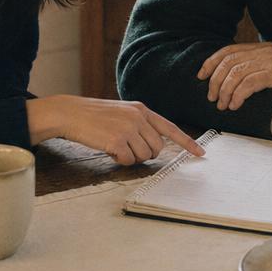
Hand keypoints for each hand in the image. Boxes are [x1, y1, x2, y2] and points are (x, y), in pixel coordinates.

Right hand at [26, 96, 204, 165]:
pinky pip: (128, 161)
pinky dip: (120, 160)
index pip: (170, 128)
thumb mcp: (122, 112)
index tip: (200, 154)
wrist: (71, 113)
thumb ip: (140, 124)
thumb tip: (154, 147)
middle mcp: (139, 117)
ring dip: (131, 157)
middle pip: (157, 148)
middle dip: (145, 154)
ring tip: (114, 145)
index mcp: (142, 110)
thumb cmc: (95, 116)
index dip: (187, 143)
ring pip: (144, 156)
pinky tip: (108, 149)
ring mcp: (128, 128)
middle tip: (127, 148)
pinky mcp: (117, 140)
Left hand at [197, 42, 271, 110]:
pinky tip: (235, 105)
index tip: (201, 76)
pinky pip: (250, 83)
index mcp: (262, 48)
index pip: (229, 51)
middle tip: (212, 98)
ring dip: (225, 91)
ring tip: (223, 105)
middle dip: (215, 81)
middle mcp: (265, 51)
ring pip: (236, 73)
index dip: (211, 62)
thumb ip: (256, 69)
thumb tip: (231, 80)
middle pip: (229, 62)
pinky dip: (238, 95)